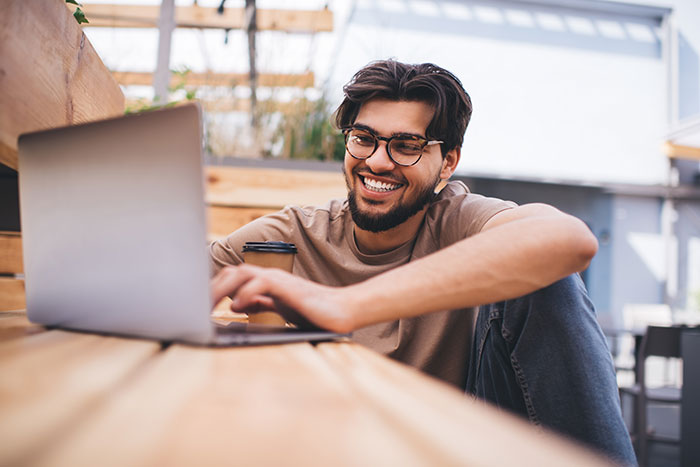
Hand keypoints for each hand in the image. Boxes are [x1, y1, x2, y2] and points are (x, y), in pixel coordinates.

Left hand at [210, 265, 354, 332]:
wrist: (341, 312)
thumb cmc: (313, 312)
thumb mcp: (280, 309)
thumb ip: (260, 304)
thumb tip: (235, 305)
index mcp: (266, 282)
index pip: (232, 277)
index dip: (213, 287)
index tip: (196, 303)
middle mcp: (270, 277)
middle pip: (231, 272)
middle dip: (210, 287)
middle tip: (193, 306)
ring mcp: (279, 280)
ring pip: (242, 273)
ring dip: (221, 288)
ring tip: (206, 304)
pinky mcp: (289, 288)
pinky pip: (262, 283)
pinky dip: (246, 293)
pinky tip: (236, 307)